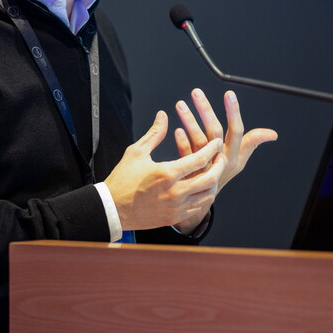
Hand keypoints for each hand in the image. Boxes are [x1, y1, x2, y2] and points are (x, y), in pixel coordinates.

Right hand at [103, 110, 224, 231]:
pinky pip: (198, 208)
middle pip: (210, 178)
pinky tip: (202, 187)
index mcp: (167, 173)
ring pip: (207, 195)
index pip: (200, 159)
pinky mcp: (174, 218)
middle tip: (220, 156)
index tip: (216, 141)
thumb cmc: (122, 180)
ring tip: (213, 171)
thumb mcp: (136, 152)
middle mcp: (175, 192)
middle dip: (219, 165)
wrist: (112, 209)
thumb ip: (154, 134)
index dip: (212, 148)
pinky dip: (204, 196)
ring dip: (214, 182)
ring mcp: (176, 207)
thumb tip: (163, 115)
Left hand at [173, 89, 277, 195]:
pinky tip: (176, 129)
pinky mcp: (188, 171)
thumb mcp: (239, 160)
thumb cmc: (221, 173)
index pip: (236, 131)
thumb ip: (252, 143)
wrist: (201, 200)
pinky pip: (184, 154)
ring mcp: (204, 166)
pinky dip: (181, 142)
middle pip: (215, 132)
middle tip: (196, 92)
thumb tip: (273, 134)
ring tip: (180, 104)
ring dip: (190, 121)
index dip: (234, 112)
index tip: (229, 93)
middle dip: (206, 110)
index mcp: (234, 156)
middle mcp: (220, 160)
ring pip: (198, 141)